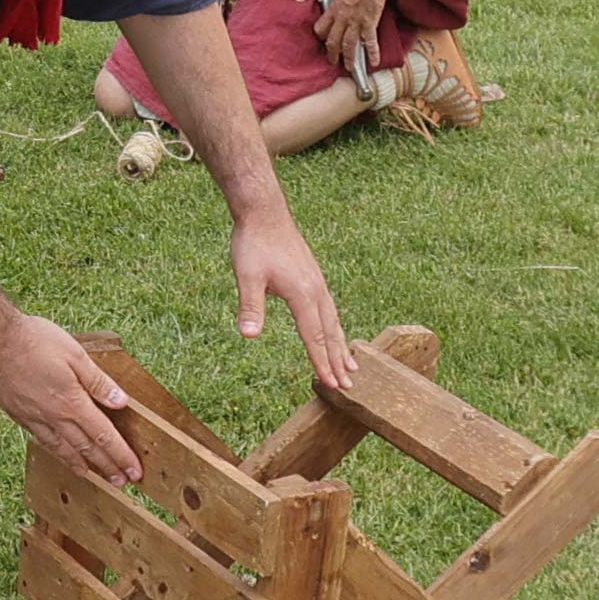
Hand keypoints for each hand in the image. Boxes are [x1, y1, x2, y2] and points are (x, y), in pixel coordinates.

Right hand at [0, 311, 135, 481]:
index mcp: (73, 402)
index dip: (121, 455)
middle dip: (107, 466)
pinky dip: (57, 453)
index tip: (134, 471)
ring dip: (81, 465)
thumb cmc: (35, 341)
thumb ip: (98, 381)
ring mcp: (35, 418)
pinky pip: (43, 441)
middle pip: (86, 448)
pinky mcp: (19, 415)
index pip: (104, 435)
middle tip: (122, 482)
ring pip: (63, 449)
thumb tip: (121, 401)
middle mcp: (55, 416)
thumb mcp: (75, 355)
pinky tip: (61, 454)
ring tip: (94, 476)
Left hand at [232, 212, 352, 389]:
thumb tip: (248, 336)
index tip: (331, 384)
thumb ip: (250, 307)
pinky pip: (329, 309)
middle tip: (349, 386)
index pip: (314, 337)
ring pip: (333, 321)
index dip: (322, 362)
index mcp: (303, 294)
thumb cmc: (254, 244)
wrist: (264, 213)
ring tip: (351, 366)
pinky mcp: (312, 277)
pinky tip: (333, 332)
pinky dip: (334, 327)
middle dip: (338, 360)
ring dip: (341, 345)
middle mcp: (316, 290)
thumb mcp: (247, 277)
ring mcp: (317, 282)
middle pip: (330, 333)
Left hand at [315, 0, 391, 80]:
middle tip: (333, 62)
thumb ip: (340, 1)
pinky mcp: (369, 22)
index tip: (324, 42)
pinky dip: (372, 53)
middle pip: (333, 41)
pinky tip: (373, 62)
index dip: (321, 37)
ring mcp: (355, 22)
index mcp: (333, 9)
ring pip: (349, 45)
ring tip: (350, 68)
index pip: (321, 28)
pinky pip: (369, 42)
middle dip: (332, 54)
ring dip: (349, 59)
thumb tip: (341, 5)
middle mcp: (342, 18)